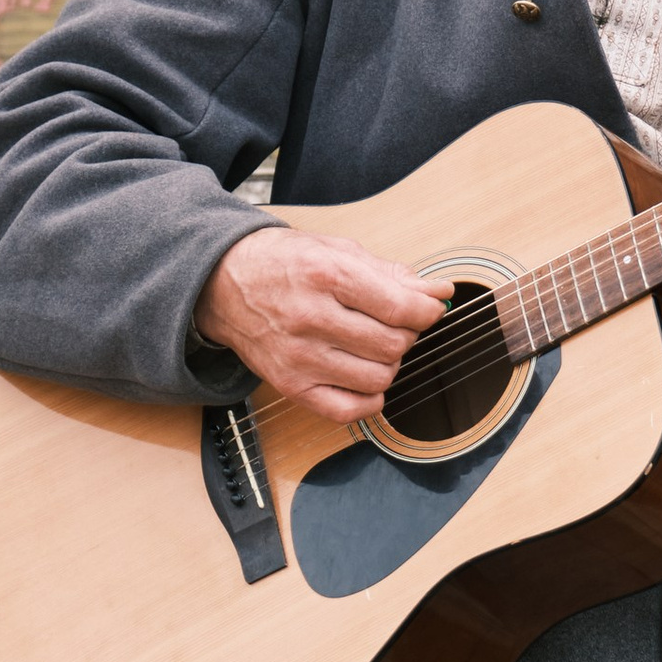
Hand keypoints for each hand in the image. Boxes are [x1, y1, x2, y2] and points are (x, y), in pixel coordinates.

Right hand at [195, 226, 442, 424]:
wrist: (222, 284)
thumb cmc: (283, 263)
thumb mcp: (337, 251)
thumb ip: (391, 274)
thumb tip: (439, 294)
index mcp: (324, 274)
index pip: (398, 307)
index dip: (427, 311)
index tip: (429, 308)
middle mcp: (309, 317)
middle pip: (392, 345)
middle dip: (406, 334)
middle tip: (394, 323)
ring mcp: (298, 356)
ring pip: (377, 378)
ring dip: (388, 364)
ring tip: (374, 346)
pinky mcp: (290, 385)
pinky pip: (348, 411)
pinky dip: (369, 398)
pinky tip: (364, 377)